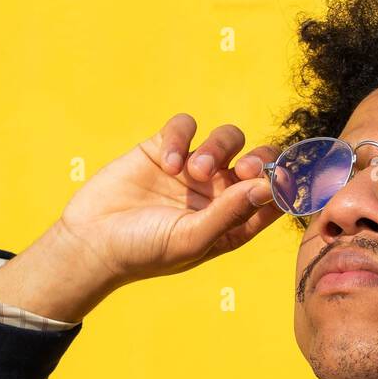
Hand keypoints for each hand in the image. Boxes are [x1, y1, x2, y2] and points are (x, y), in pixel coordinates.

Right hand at [58, 113, 282, 283]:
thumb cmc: (145, 252)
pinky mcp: (165, 149)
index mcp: (233, 222)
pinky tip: (168, 163)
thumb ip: (230, 213)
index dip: (285, 184)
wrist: (92, 241)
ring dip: (216, 149)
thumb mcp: (192, 239)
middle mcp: (219, 194)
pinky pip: (186, 127)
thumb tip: (267, 186)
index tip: (285, 178)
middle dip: (260, 159)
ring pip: (227, 139)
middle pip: (258, 161)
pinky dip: (182, 138)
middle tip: (243, 169)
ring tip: (192, 172)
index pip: (273, 197)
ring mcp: (193, 170)